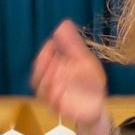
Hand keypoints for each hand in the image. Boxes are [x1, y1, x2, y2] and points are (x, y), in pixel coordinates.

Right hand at [31, 20, 110, 134]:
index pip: (41, 62)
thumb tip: (63, 24)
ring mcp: (55, 99)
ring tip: (57, 71)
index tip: (51, 43)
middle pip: (37, 77)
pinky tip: (62, 88)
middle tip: (53, 57)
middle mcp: (51, 85)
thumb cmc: (89, 81)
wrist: (98, 105)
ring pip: (43, 92)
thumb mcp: (85, 60)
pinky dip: (56, 97)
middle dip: (42, 66)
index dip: (44, 54)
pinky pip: (55, 106)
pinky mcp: (63, 111)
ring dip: (48, 81)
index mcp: (54, 72)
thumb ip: (73, 45)